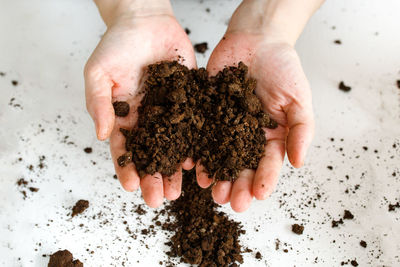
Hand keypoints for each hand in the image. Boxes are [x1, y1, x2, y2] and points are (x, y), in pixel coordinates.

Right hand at [84, 6, 195, 206]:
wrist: (145, 20)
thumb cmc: (117, 44)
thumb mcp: (98, 72)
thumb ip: (99, 103)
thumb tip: (100, 134)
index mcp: (124, 116)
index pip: (124, 149)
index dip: (127, 169)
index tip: (131, 187)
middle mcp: (147, 119)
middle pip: (151, 154)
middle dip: (154, 177)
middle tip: (160, 199)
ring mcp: (170, 111)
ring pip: (173, 146)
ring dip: (175, 169)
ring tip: (180, 190)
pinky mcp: (190, 100)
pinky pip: (194, 125)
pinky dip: (196, 143)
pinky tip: (199, 161)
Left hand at [197, 31, 313, 211]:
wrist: (257, 40)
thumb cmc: (284, 68)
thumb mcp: (299, 100)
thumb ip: (300, 131)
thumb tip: (298, 163)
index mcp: (271, 136)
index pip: (267, 164)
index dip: (264, 180)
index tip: (259, 195)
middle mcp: (246, 136)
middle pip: (240, 165)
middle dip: (235, 184)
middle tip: (228, 201)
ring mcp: (224, 125)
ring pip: (217, 154)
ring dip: (213, 172)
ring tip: (208, 187)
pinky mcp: (206, 112)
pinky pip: (199, 133)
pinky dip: (194, 147)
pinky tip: (190, 162)